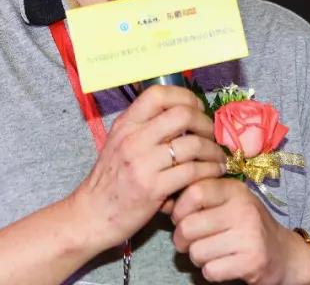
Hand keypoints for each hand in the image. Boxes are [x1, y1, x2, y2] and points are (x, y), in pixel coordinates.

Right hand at [69, 85, 226, 251]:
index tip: (197, 108)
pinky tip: (213, 172)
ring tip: (218, 157)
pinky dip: (209, 170)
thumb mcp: (119, 144)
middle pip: (182, 115)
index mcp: (125, 124)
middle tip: (211, 134)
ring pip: (192, 144)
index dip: (185, 96)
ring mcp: (142, 163)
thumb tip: (181, 114)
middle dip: (205, 123)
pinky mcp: (153, 189)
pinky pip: (192, 172)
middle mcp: (133, 139)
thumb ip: (144, 129)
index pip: (158, 94)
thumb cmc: (110, 180)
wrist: (92, 215)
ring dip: (213, 150)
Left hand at [171, 177, 309, 284]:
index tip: (181, 217)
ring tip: (211, 252)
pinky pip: (210, 270)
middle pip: (188, 226)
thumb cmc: (245, 226)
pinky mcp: (252, 261)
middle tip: (190, 241)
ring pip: (196, 251)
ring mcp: (249, 236)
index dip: (179, 209)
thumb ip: (198, 198)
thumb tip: (162, 201)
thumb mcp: (227, 203)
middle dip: (182, 239)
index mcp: (235, 190)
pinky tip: (223, 264)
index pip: (193, 192)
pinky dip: (211, 272)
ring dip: (197, 257)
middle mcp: (243, 209)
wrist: (285, 254)